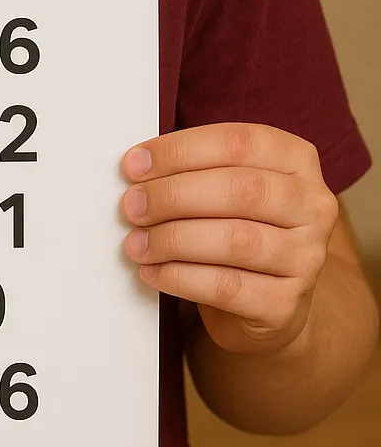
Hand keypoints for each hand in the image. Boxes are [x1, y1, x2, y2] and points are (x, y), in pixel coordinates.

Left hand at [120, 121, 337, 354]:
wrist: (267, 302)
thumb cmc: (237, 228)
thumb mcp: (226, 187)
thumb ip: (194, 169)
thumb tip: (138, 166)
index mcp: (297, 160)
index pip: (239, 142)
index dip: (180, 150)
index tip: (135, 164)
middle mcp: (313, 205)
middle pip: (239, 189)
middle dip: (173, 195)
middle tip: (133, 205)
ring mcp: (307, 257)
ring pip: (235, 240)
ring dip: (173, 239)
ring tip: (137, 243)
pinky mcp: (287, 304)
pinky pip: (227, 287)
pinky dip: (180, 277)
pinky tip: (154, 272)